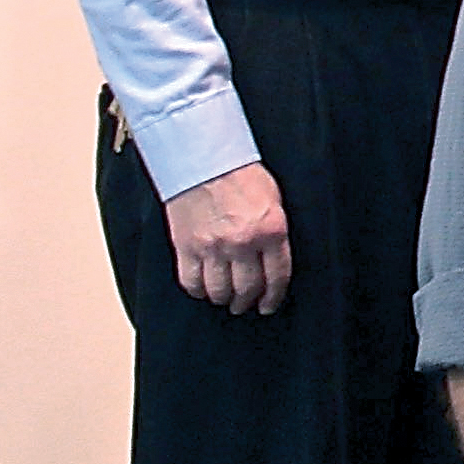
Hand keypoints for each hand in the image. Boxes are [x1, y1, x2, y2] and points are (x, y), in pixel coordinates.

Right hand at [165, 162, 291, 314]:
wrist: (203, 158)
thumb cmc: (241, 174)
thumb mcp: (274, 202)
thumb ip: (275, 233)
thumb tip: (274, 261)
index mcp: (271, 231)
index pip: (277, 277)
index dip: (273, 297)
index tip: (269, 305)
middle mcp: (243, 243)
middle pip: (247, 288)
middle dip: (248, 301)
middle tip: (245, 305)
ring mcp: (212, 247)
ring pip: (219, 290)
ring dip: (223, 299)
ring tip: (225, 299)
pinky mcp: (186, 246)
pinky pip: (190, 281)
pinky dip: (198, 290)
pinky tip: (203, 288)